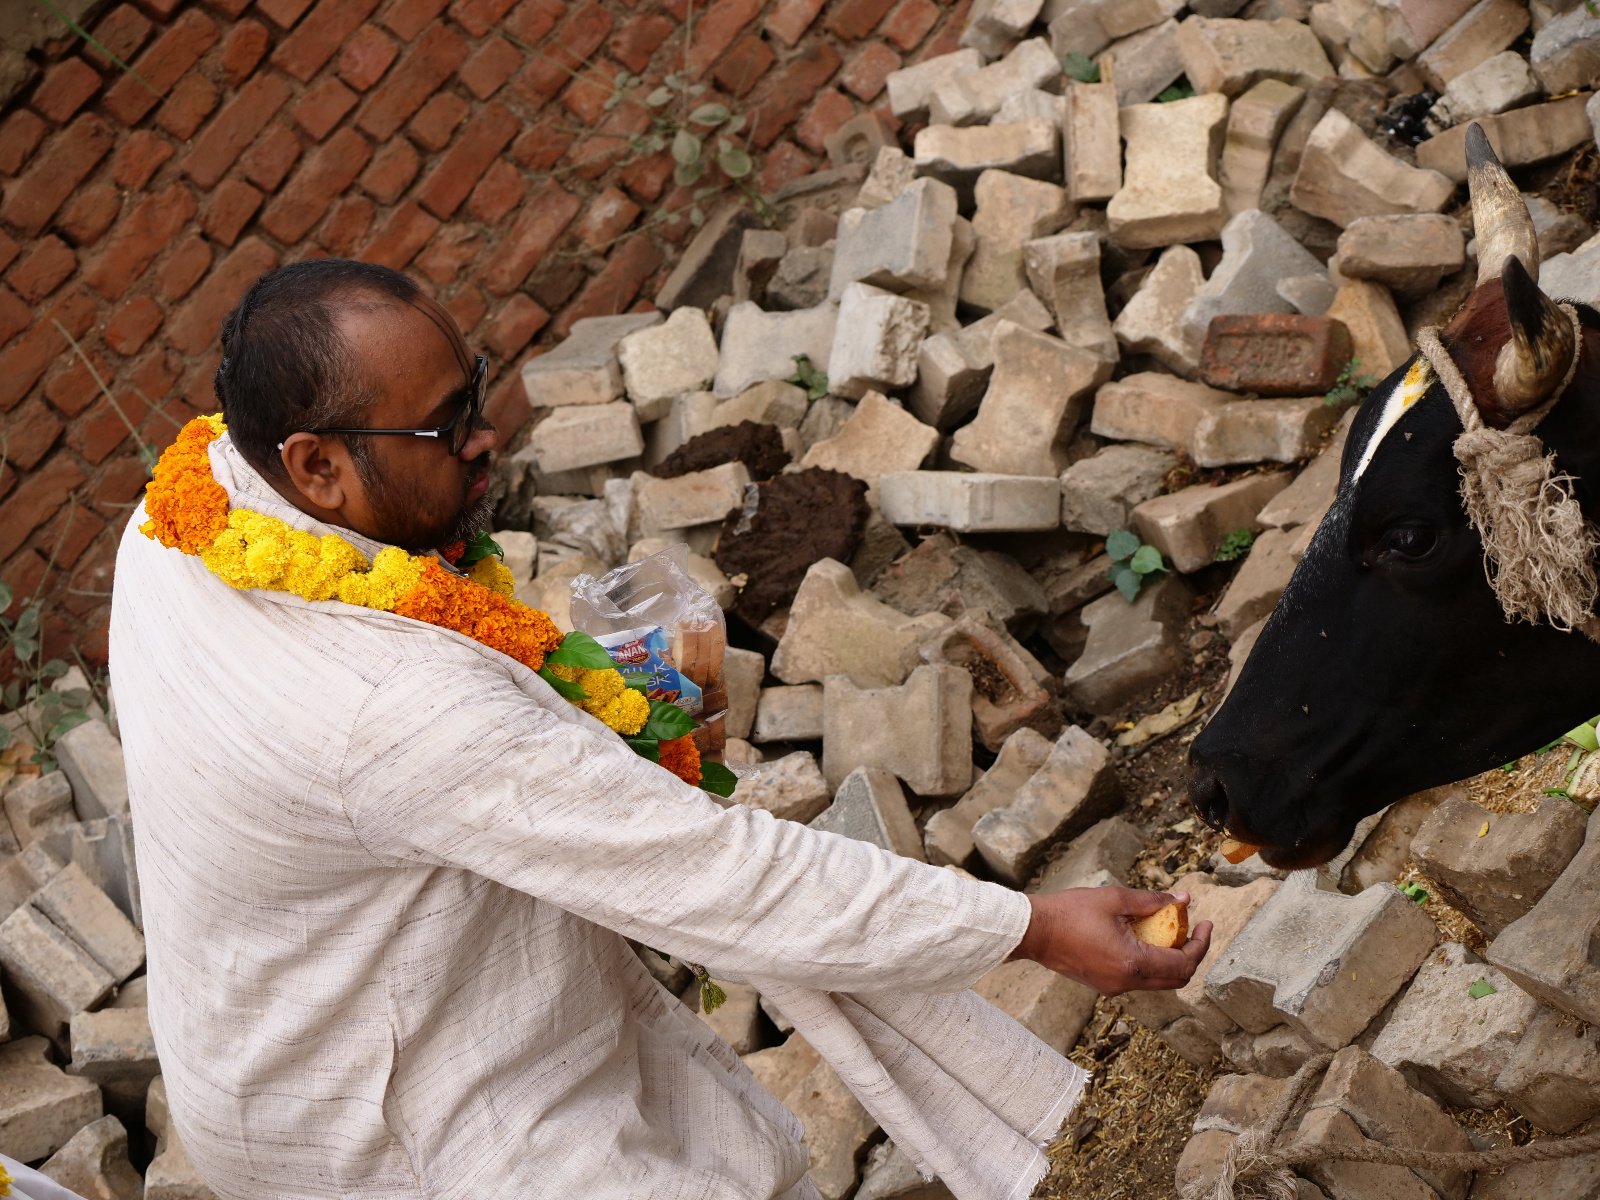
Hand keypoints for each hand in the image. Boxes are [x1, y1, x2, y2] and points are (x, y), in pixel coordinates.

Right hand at [1008, 887, 1212, 995]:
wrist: (1033, 931)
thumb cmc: (1069, 912)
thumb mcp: (1114, 898)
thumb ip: (1152, 901)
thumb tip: (1182, 899)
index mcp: (1133, 963)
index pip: (1183, 963)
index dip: (1201, 944)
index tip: (1205, 923)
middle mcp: (1126, 982)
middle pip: (1175, 979)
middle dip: (1190, 953)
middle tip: (1192, 928)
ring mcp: (1114, 987)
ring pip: (1158, 981)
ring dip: (1170, 959)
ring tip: (1168, 929)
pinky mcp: (1103, 984)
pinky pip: (1139, 979)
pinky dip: (1151, 962)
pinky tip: (1143, 938)